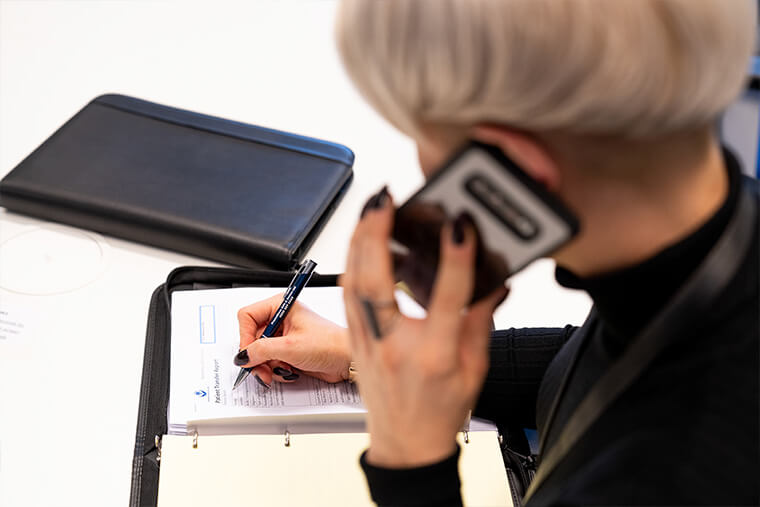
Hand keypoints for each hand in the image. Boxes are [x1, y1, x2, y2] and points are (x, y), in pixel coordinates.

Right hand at [236, 294, 351, 385]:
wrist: (347, 360)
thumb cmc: (329, 344)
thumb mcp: (290, 347)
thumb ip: (262, 350)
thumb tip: (242, 356)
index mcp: (281, 306)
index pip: (247, 316)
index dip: (245, 336)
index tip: (249, 353)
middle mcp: (280, 318)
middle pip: (252, 337)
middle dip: (256, 357)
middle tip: (261, 370)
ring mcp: (284, 335)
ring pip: (259, 352)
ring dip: (266, 366)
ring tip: (279, 372)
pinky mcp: (288, 350)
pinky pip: (270, 361)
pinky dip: (276, 369)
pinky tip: (289, 371)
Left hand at [341, 188, 507, 467]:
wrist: (406, 445)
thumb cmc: (440, 412)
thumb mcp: (475, 369)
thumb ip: (480, 321)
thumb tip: (490, 281)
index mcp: (435, 356)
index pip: (447, 300)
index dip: (456, 260)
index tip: (460, 227)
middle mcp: (395, 346)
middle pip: (377, 284)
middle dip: (377, 235)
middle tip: (384, 200)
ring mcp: (369, 343)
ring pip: (353, 284)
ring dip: (359, 242)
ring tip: (370, 209)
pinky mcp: (355, 341)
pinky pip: (347, 295)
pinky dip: (352, 262)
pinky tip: (360, 241)